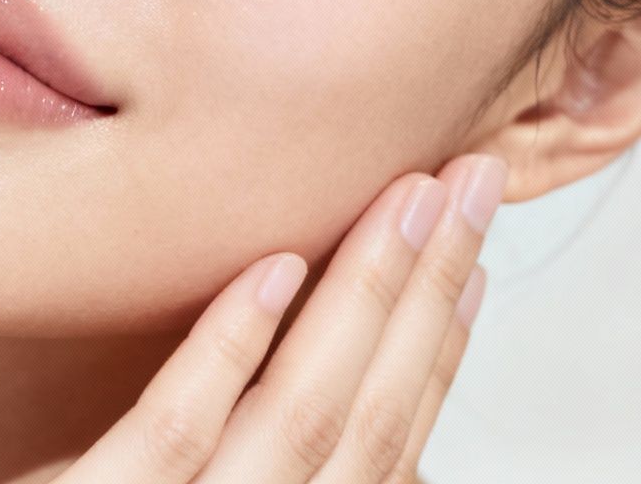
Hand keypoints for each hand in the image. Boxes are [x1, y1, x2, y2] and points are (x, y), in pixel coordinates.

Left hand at [54, 154, 503, 483]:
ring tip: (406, 203)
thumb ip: (240, 463)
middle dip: (427, 299)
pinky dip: (228, 351)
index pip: (384, 451)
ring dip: (363, 304)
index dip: (437, 352)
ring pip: (298, 426)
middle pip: (365, 427)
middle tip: (472, 184)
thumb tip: (306, 351)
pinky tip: (270, 269)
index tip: (472, 256)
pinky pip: (168, 437)